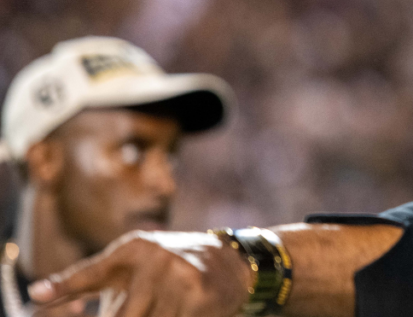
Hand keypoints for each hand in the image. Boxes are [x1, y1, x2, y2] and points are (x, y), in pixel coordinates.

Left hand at [28, 231, 250, 316]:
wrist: (229, 263)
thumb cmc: (167, 269)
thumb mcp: (129, 267)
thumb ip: (87, 281)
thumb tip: (36, 295)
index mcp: (131, 249)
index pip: (90, 273)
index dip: (64, 287)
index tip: (37, 297)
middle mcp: (152, 259)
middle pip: (122, 316)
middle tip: (133, 311)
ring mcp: (177, 275)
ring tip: (165, 306)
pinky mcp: (199, 294)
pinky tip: (184, 311)